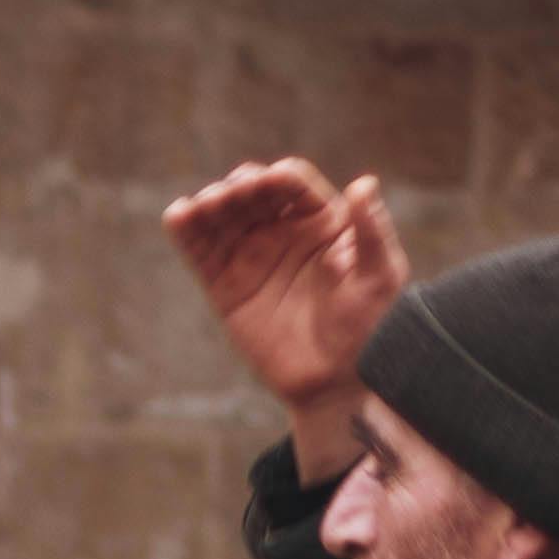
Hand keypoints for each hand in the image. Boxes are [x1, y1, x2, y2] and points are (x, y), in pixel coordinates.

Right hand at [164, 158, 412, 427]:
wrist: (335, 380)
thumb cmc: (368, 327)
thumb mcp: (380, 276)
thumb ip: (373, 230)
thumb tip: (364, 183)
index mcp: (321, 221)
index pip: (293, 185)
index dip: (278, 178)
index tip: (270, 181)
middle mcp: (283, 232)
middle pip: (252, 193)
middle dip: (240, 186)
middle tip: (232, 195)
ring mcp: (251, 256)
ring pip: (223, 215)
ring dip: (210, 201)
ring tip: (204, 206)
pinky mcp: (225, 285)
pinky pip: (200, 251)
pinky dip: (185, 228)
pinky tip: (178, 214)